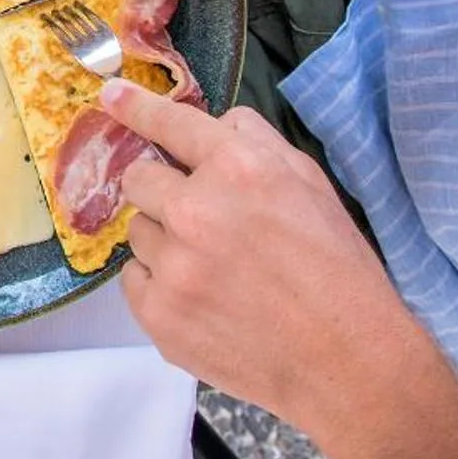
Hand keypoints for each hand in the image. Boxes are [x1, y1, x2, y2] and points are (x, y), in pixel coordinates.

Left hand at [105, 80, 433, 436]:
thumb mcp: (312, 186)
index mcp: (240, 169)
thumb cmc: (338, 271)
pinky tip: (204, 298)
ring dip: (165, 242)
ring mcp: (172, 266)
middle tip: (199, 218)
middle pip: (138, 179)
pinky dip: (160, 284)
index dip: (136, 107)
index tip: (111, 96)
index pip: (170, 124)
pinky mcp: (158, 314)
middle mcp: (196, 211)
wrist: (347, 362)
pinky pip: (133, 279)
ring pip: (137, 232)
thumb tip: (213, 124)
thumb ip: (256, 145)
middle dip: (162, 192)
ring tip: (216, 269)